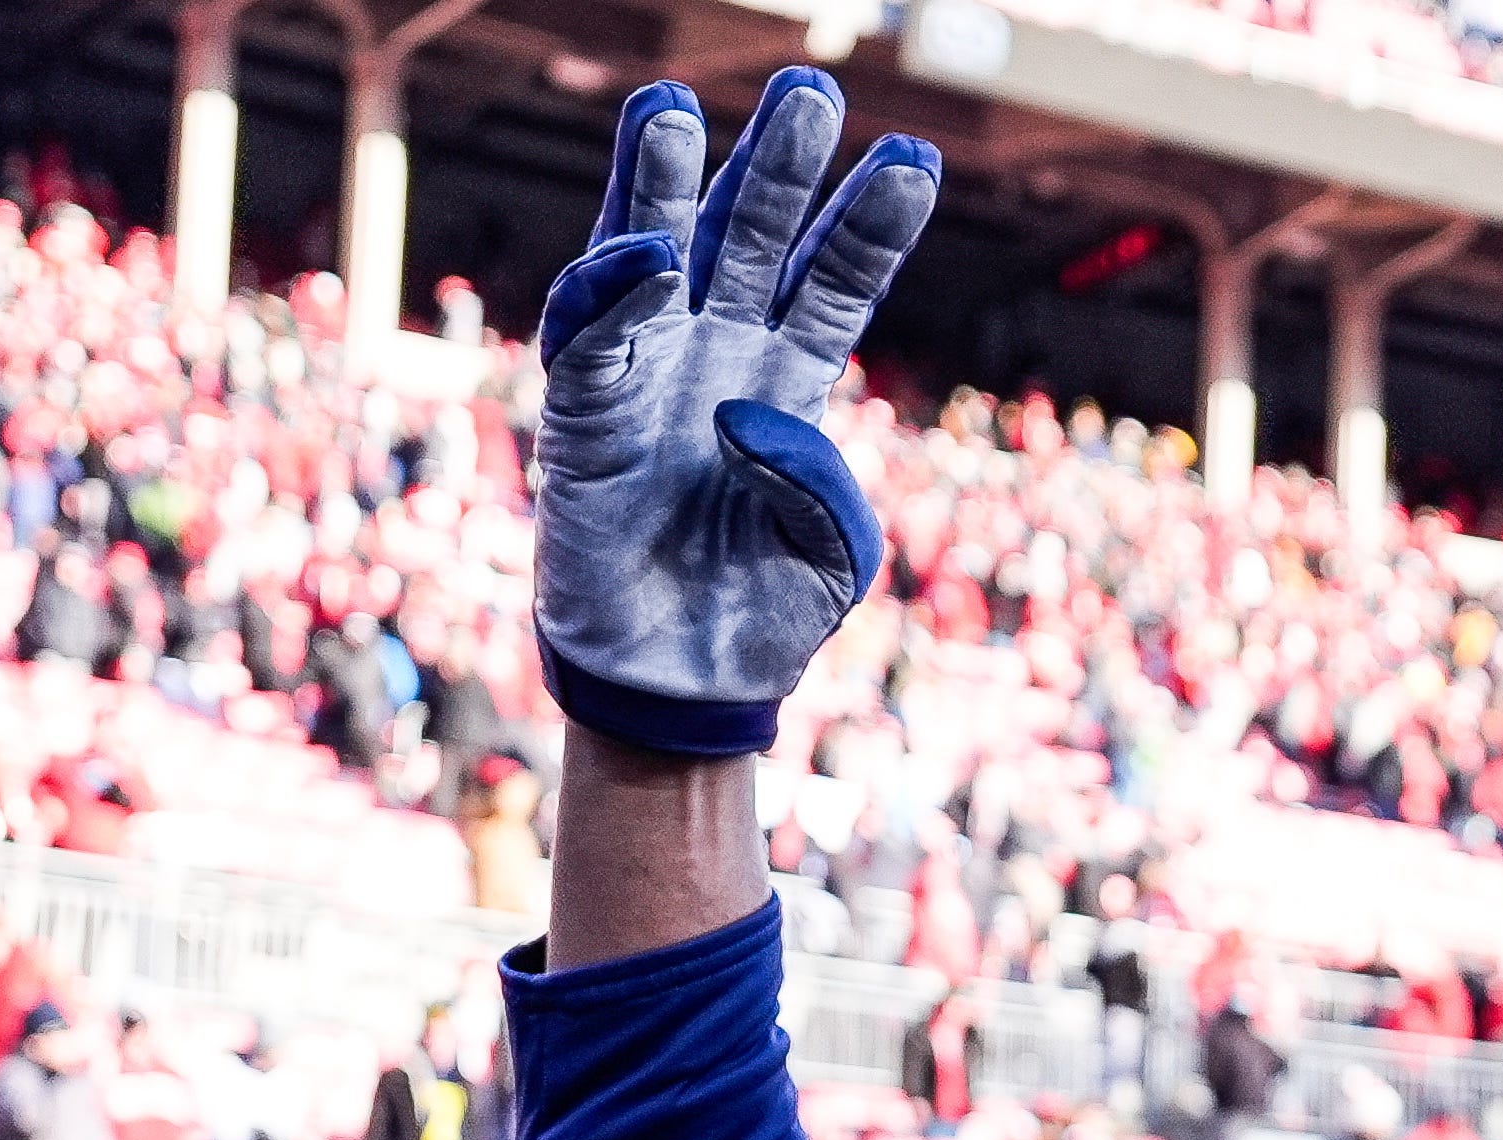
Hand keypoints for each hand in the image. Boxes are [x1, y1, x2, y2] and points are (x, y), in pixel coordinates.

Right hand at [530, 68, 939, 758]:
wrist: (681, 686)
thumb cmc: (764, 615)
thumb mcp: (835, 555)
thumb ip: (819, 484)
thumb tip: (751, 414)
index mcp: (791, 380)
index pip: (837, 280)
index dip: (872, 224)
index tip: (917, 159)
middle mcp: (720, 355)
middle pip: (754, 238)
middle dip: (780, 165)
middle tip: (812, 90)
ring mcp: (650, 374)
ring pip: (659, 253)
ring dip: (667, 182)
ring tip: (673, 101)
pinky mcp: (586, 413)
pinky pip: (592, 335)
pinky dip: (612, 288)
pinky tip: (644, 251)